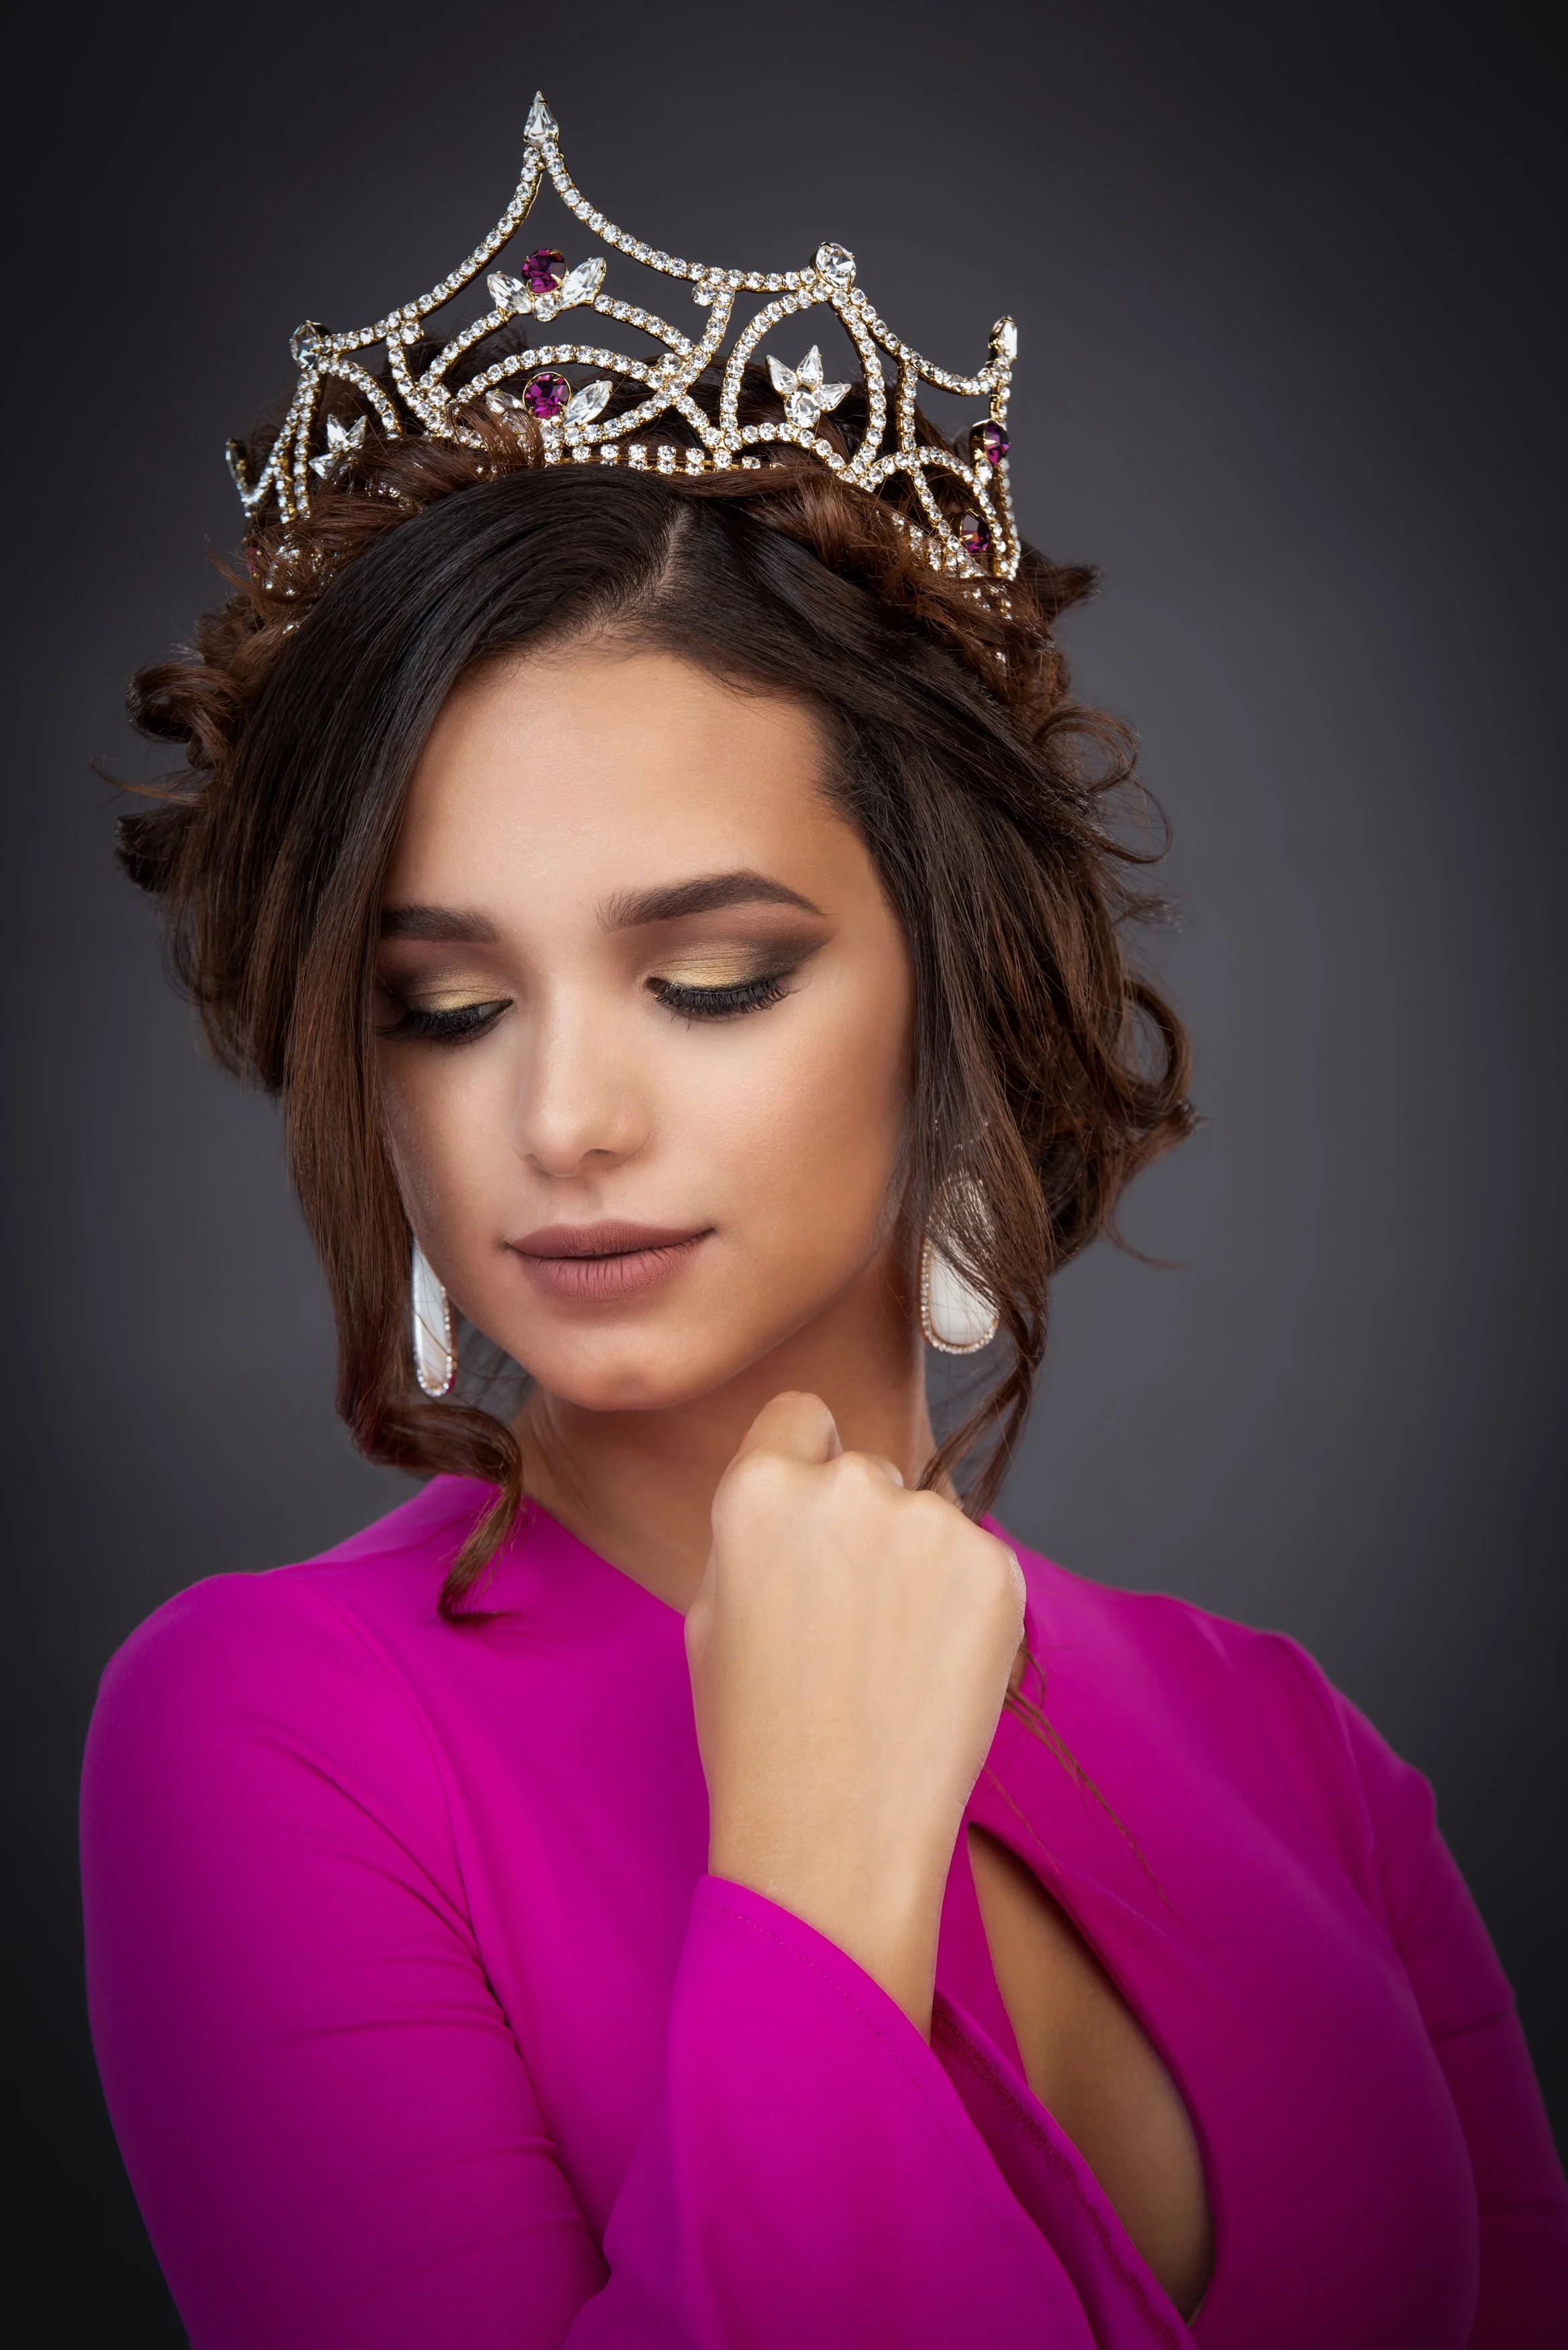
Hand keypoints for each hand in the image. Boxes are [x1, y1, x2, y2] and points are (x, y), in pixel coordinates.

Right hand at [685, 1391, 1025, 2032]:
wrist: (833, 1836)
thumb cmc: (755, 1736)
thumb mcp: (712, 1612)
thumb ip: (758, 1530)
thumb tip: (801, 1493)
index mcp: (761, 1487)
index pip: (801, 1416)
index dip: (803, 1468)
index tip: (812, 1528)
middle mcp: (851, 1484)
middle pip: (868, 1473)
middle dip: (861, 1529)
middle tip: (847, 1625)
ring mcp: (932, 1524)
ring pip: (927, 1519)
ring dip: (916, 1568)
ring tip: (890, 1663)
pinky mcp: (998, 1568)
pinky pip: (977, 1562)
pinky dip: (963, 1606)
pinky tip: (930, 1674)